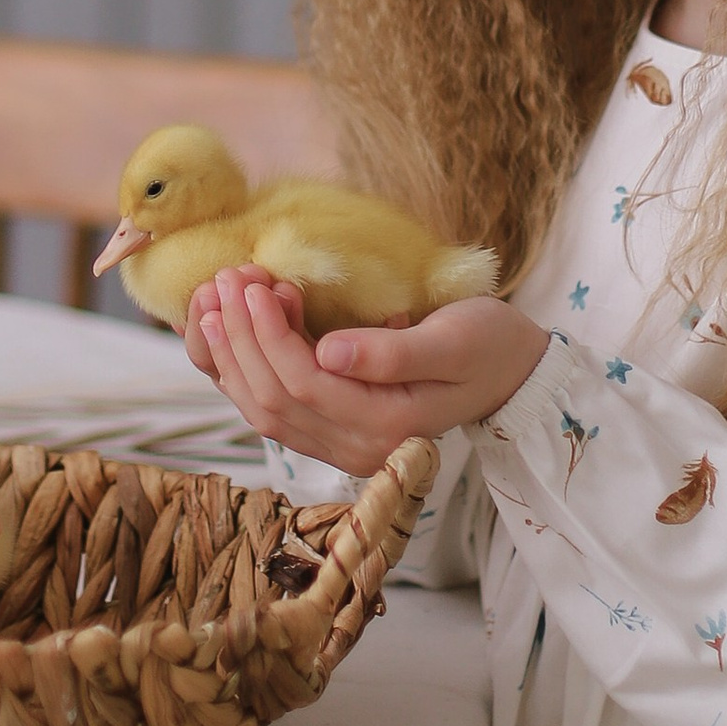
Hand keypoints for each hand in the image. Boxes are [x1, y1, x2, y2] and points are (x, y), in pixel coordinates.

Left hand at [196, 265, 549, 474]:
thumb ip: (390, 354)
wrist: (511, 370)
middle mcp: (356, 448)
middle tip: (227, 277)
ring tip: (215, 297)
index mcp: (386, 429)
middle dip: (240, 338)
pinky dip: (240, 368)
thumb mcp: (452, 340)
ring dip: (232, 353)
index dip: (269, 335)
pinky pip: (271, 406)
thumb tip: (329, 353)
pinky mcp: (332, 428)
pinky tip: (224, 328)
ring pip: (262, 408)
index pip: (304, 385)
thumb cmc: (488, 345)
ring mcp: (340, 444)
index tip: (254, 282)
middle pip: (273, 399)